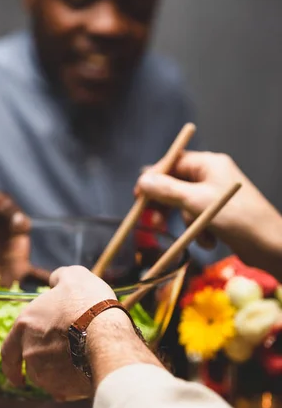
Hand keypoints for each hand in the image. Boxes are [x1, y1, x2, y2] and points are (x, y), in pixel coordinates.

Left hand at [1, 266, 120, 399]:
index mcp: (24, 326)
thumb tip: (56, 281)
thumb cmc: (88, 303)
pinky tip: (86, 372)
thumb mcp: (74, 276)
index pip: (8, 350)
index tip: (15, 374)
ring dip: (57, 374)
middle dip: (40, 365)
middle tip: (56, 362)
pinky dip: (72, 383)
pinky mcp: (63, 389)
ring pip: (46, 379)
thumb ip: (60, 278)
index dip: (11, 363)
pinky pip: (64, 389)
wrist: (107, 336)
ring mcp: (45, 374)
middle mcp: (29, 353)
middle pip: (30, 364)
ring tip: (79, 361)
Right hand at [136, 151, 281, 278]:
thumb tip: (142, 180)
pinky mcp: (219, 213)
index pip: (172, 162)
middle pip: (175, 184)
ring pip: (184, 205)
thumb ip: (167, 189)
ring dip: (186, 222)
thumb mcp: (196, 202)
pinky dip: (199, 231)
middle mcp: (211, 175)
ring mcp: (215, 195)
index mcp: (208, 164)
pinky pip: (197, 218)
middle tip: (154, 223)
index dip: (153, 177)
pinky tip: (210, 241)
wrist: (270, 246)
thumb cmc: (236, 218)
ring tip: (193, 234)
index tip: (138, 195)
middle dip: (166, 205)